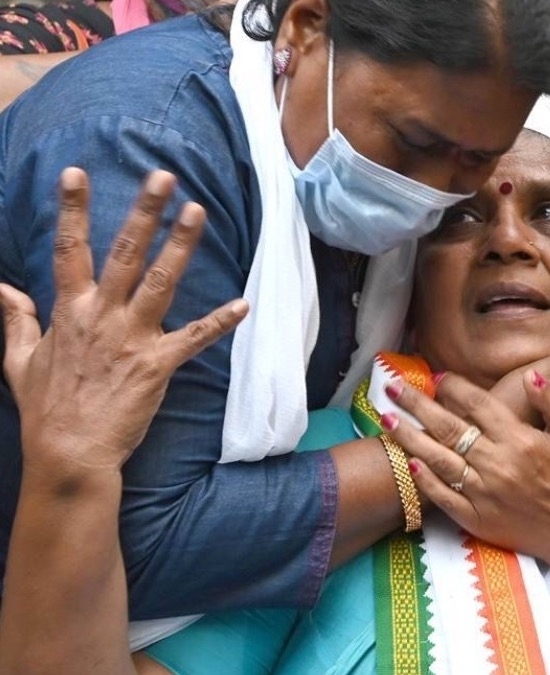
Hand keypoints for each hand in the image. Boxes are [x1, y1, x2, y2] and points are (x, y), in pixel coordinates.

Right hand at [0, 168, 246, 478]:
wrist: (69, 452)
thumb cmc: (46, 407)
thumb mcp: (19, 358)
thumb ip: (16, 317)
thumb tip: (1, 287)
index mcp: (69, 311)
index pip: (69, 250)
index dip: (72, 210)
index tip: (76, 174)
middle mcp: (102, 316)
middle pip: (124, 253)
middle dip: (144, 213)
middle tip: (163, 176)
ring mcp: (131, 338)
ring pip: (160, 282)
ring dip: (180, 246)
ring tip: (197, 211)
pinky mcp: (157, 365)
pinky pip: (193, 338)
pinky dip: (219, 322)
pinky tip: (243, 305)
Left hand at [384, 368, 549, 560]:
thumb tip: (532, 376)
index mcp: (519, 440)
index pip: (477, 405)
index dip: (453, 387)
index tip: (436, 377)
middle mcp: (497, 464)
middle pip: (448, 428)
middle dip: (416, 404)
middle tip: (392, 386)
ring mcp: (483, 492)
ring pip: (438, 459)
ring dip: (409, 437)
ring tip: (386, 419)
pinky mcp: (475, 518)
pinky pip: (443, 496)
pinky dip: (424, 479)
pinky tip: (408, 461)